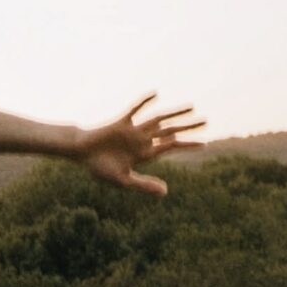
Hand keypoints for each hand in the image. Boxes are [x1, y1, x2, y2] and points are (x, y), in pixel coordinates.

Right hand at [70, 97, 204, 197]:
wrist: (81, 154)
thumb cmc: (99, 168)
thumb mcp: (123, 180)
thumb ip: (143, 184)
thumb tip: (166, 192)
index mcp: (145, 154)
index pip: (171, 146)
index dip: (187, 144)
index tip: (205, 143)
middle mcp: (142, 140)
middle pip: (170, 130)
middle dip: (188, 126)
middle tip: (206, 121)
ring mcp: (133, 130)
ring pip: (158, 119)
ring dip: (175, 113)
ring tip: (192, 107)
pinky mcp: (121, 122)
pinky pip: (135, 110)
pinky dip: (144, 102)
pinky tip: (156, 94)